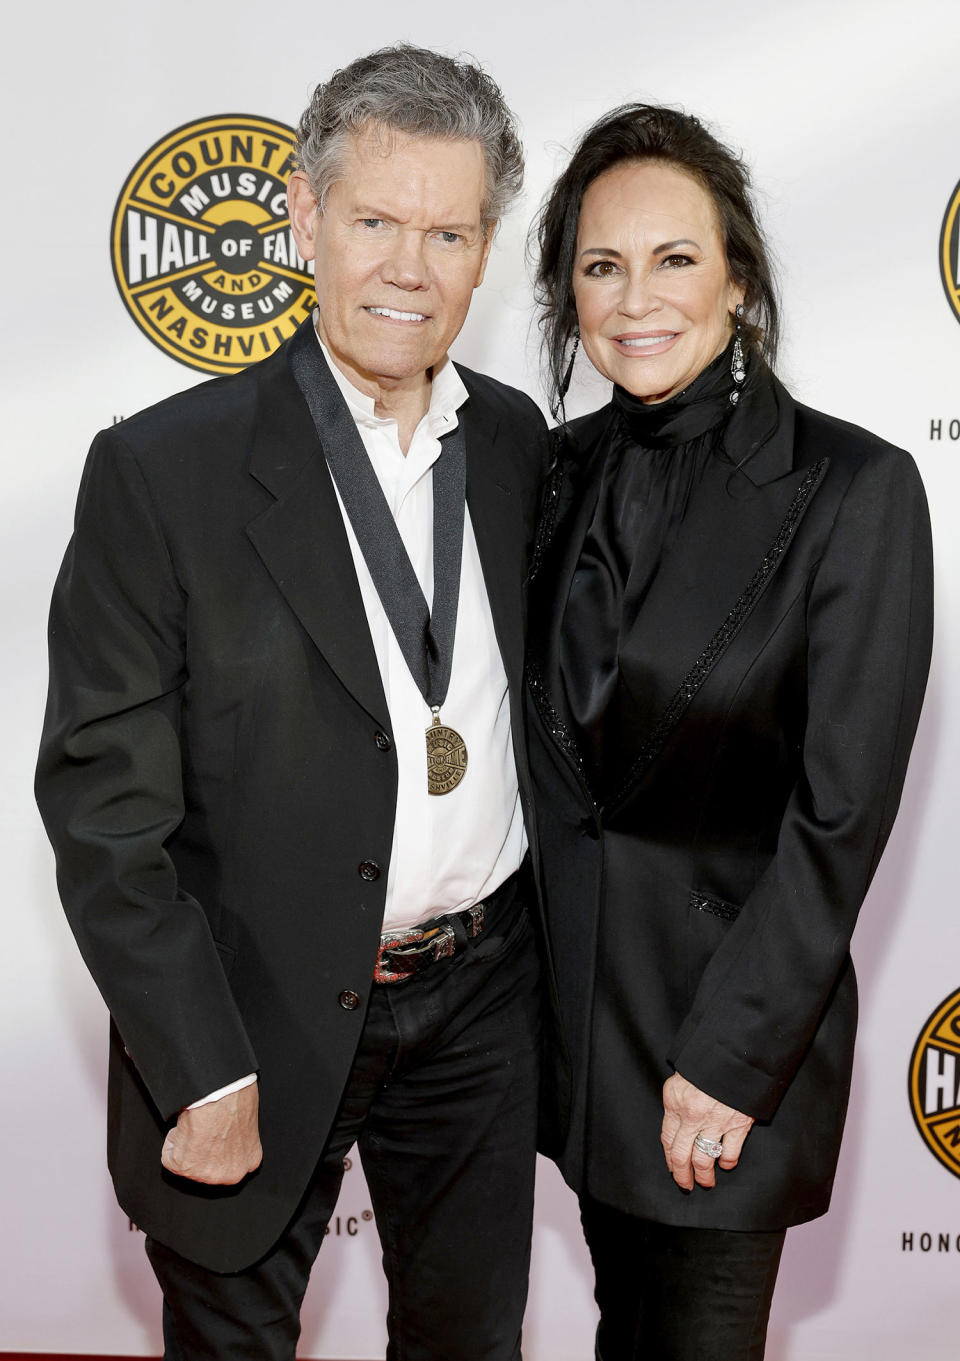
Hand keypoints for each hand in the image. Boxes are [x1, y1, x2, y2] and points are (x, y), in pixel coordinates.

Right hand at [161, 1082, 261, 1184]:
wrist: (220, 1095)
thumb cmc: (236, 1099)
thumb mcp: (248, 1121)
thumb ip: (238, 1137)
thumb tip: (227, 1133)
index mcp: (250, 1161)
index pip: (230, 1162)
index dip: (218, 1146)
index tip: (215, 1136)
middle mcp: (231, 1174)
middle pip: (208, 1166)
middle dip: (201, 1150)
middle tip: (204, 1128)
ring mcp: (206, 1175)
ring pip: (187, 1160)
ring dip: (187, 1143)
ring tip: (198, 1125)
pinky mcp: (184, 1168)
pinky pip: (169, 1155)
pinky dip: (172, 1140)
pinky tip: (187, 1126)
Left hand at [660, 1072, 753, 1190]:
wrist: (734, 1052)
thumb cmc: (705, 1063)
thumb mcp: (681, 1079)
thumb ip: (678, 1103)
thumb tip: (678, 1125)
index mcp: (675, 1102)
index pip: (667, 1139)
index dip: (669, 1158)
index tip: (672, 1168)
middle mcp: (692, 1115)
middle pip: (682, 1156)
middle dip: (682, 1175)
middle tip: (686, 1184)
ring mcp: (716, 1121)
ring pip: (704, 1159)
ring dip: (704, 1175)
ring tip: (705, 1181)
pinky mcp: (737, 1124)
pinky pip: (729, 1153)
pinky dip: (726, 1162)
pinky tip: (724, 1164)